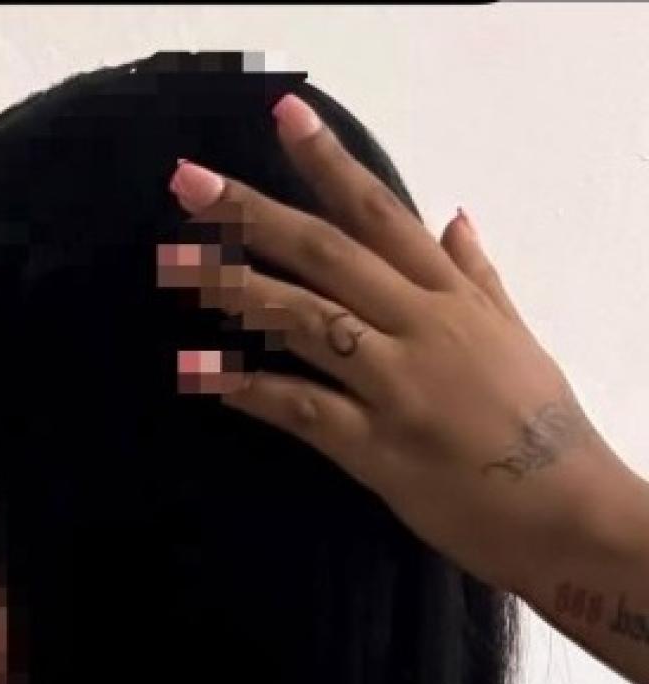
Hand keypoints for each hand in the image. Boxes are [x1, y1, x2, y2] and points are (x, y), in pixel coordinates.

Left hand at [157, 93, 636, 598]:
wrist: (564, 510)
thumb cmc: (540, 428)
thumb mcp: (516, 336)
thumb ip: (478, 276)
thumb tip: (453, 217)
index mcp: (451, 298)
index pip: (381, 213)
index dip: (330, 163)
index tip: (284, 117)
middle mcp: (420, 328)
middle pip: (326, 254)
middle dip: (253, 215)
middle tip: (188, 185)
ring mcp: (396, 386)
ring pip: (307, 320)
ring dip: (235, 289)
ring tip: (176, 266)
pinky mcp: (376, 448)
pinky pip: (302, 407)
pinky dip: (248, 387)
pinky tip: (199, 371)